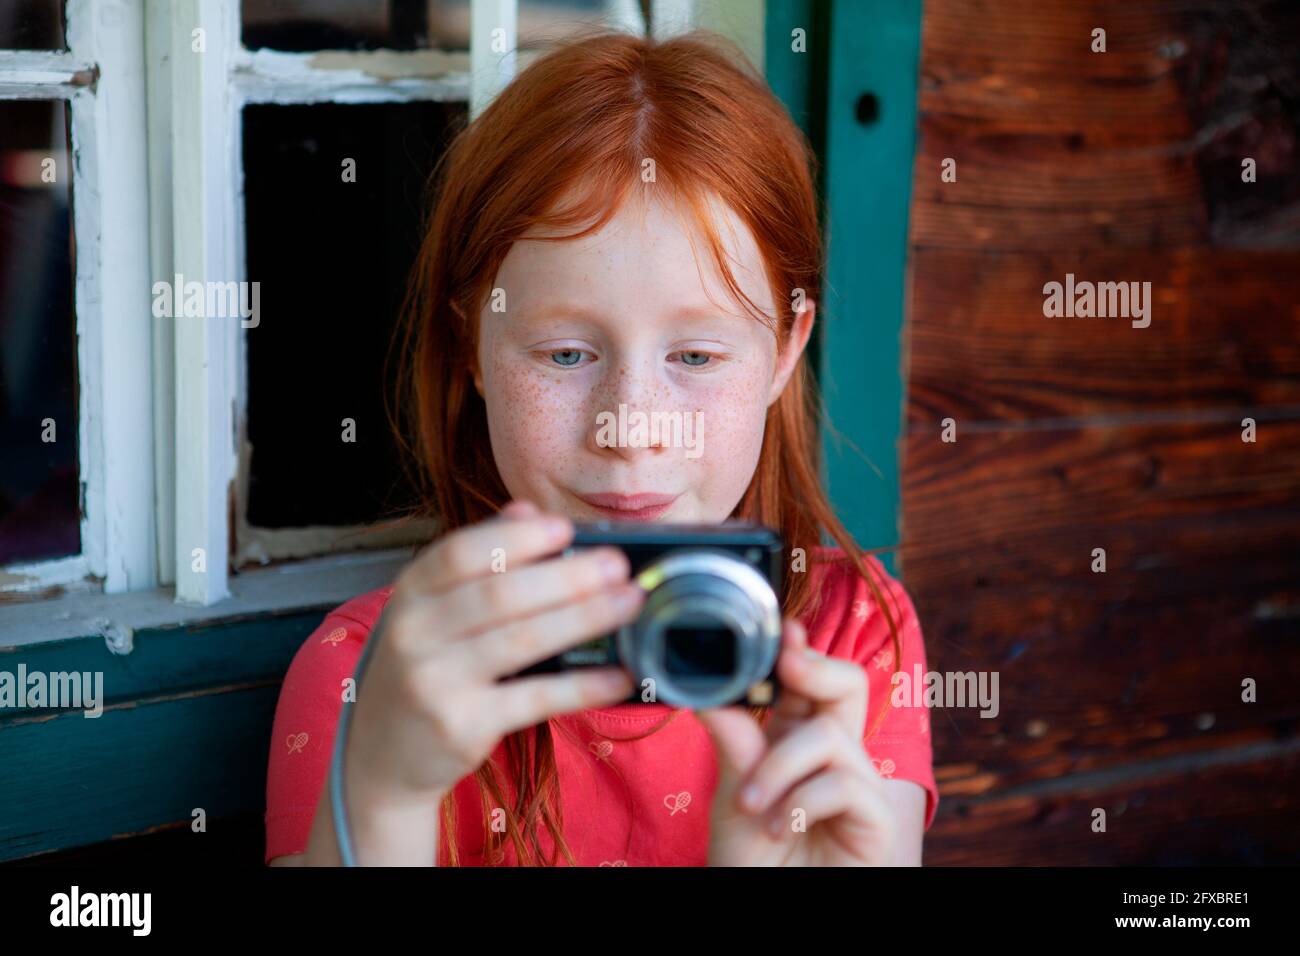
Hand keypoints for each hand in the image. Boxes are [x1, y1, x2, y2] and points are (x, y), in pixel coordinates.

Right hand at [345, 500, 642, 807]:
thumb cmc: (424, 665)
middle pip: (500, 594)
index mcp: (411, 592)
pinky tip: (621, 675)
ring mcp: (435, 682)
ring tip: (630, 602)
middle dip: (568, 576)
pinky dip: (584, 685)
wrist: (382, 751)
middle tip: (617, 565)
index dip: (517, 539)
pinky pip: (536, 698)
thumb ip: (479, 559)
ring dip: (585, 617)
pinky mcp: (462, 726)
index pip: (460, 553)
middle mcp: (415, 633)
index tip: (566, 528)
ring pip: (523, 640)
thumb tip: (528, 512)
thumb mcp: (434, 608)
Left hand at [697, 619, 897, 865]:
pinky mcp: (876, 821)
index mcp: (795, 739)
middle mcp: (832, 756)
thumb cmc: (754, 861)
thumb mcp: (733, 795)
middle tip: (787, 667)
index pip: (809, 680)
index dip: (801, 650)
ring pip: (831, 736)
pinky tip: (780, 826)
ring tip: (752, 804)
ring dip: (782, 765)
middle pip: (848, 685)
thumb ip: (733, 743)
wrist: (769, 909)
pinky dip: (803, 802)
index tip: (782, 630)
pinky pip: (845, 785)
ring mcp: (858, 786)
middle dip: (818, 665)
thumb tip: (710, 688)